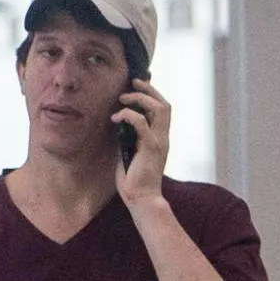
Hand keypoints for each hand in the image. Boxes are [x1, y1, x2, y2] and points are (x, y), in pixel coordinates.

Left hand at [109, 85, 171, 208]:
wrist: (143, 198)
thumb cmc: (135, 180)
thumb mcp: (131, 153)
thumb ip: (130, 138)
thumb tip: (119, 125)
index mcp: (161, 138)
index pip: (163, 110)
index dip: (153, 94)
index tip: (137, 85)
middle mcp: (164, 137)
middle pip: (165, 105)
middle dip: (148, 90)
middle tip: (132, 82)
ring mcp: (159, 141)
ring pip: (159, 109)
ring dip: (139, 99)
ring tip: (122, 98)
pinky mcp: (150, 147)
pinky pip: (141, 123)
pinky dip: (128, 115)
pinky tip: (115, 118)